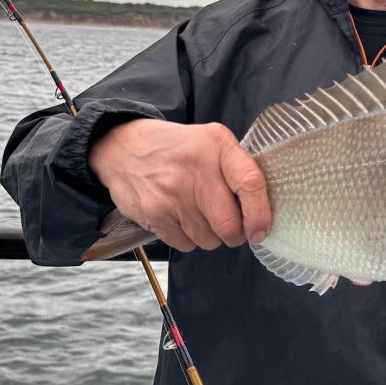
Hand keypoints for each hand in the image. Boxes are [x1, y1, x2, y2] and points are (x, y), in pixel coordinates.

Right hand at [89, 119, 269, 252]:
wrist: (123, 148)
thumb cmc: (177, 148)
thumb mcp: (212, 140)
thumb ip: (238, 168)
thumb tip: (262, 212)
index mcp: (216, 145)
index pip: (250, 183)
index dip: (260, 214)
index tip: (260, 230)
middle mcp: (195, 169)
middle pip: (229, 225)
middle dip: (235, 234)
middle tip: (231, 228)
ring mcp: (172, 194)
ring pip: (208, 240)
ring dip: (211, 236)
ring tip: (200, 215)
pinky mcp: (154, 214)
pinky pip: (186, 245)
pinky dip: (189, 239)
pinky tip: (181, 218)